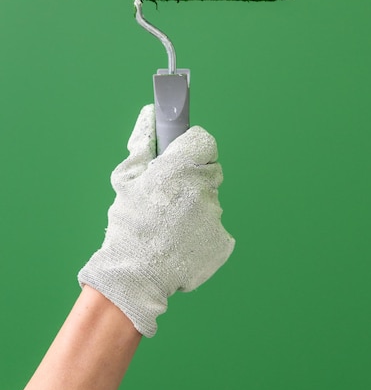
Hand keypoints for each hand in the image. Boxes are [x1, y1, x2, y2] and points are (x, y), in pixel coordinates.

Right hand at [78, 104, 234, 336]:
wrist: (134, 275)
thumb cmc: (128, 224)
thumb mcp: (126, 179)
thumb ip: (142, 143)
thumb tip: (149, 114)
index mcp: (180, 167)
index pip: (204, 142)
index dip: (192, 149)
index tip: (180, 160)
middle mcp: (203, 188)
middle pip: (209, 172)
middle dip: (192, 181)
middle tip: (168, 200)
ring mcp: (216, 216)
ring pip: (211, 203)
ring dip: (196, 210)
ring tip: (170, 228)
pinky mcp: (224, 241)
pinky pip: (216, 229)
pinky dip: (203, 234)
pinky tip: (182, 244)